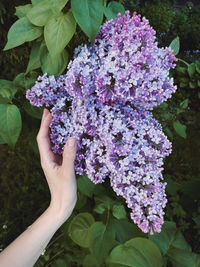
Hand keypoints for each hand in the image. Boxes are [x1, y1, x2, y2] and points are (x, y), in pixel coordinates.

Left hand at [37, 108, 76, 222]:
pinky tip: (68, 137)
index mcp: (47, 159)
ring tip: (59, 120)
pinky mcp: (60, 164)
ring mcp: (54, 161)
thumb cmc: (64, 191)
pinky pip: (59, 148)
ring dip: (54, 131)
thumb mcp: (68, 173)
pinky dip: (62, 140)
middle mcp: (48, 158)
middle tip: (52, 112)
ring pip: (52, 143)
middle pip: (45, 138)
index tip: (48, 112)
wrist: (62, 205)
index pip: (42, 138)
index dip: (44, 124)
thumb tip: (72, 138)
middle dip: (47, 124)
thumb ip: (69, 155)